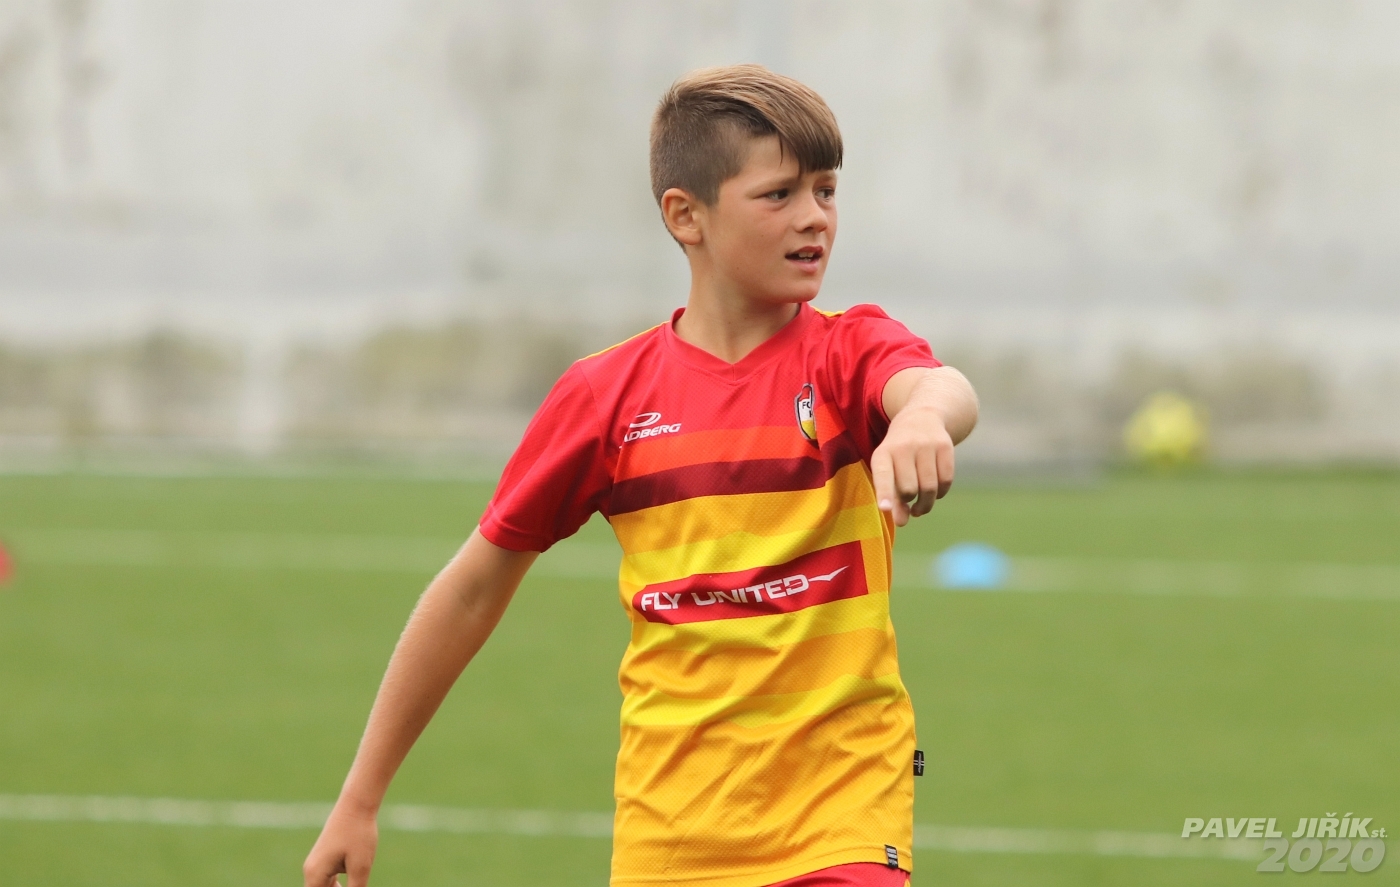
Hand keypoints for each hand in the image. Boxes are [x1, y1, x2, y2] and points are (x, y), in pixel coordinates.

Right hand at [304, 802, 377, 886]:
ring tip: (354, 883)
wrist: (356, 804)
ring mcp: (316, 865)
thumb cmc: (359, 834)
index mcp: (315, 876)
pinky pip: (327, 883)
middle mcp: (311, 871)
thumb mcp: (361, 868)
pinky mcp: (325, 859)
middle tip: (354, 885)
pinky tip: (352, 885)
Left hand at [871, 404, 954, 526]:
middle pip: (910, 488)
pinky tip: (935, 493)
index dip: (884, 493)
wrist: (922, 417)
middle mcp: (904, 446)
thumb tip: (902, 522)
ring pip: (929, 487)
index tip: (885, 509)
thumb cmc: (899, 454)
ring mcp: (926, 445)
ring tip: (921, 508)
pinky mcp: (945, 446)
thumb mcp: (888, 468)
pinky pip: (946, 480)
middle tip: (910, 506)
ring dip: (926, 504)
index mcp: (883, 453)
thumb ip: (892, 497)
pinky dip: (941, 493)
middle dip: (910, 503)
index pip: (883, 475)